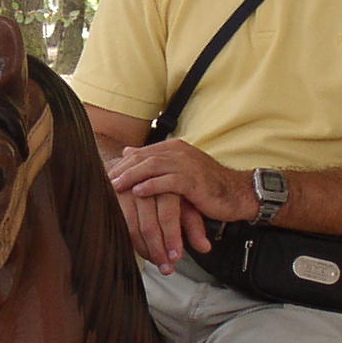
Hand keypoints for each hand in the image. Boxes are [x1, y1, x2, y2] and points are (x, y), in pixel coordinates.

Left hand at [108, 140, 253, 237]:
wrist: (237, 194)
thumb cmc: (207, 187)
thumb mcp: (178, 172)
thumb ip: (155, 163)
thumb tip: (126, 151)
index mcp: (174, 148)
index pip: (142, 153)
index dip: (122, 164)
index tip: (105, 176)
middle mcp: (179, 152)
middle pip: (143, 158)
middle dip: (122, 170)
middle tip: (104, 182)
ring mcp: (187, 164)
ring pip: (152, 167)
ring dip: (131, 177)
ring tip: (115, 187)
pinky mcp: (193, 180)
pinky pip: (168, 182)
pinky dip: (151, 186)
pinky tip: (138, 192)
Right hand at [111, 185, 200, 272]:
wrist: (139, 169)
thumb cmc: (164, 189)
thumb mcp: (183, 204)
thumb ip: (193, 225)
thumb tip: (205, 248)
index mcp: (166, 183)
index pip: (168, 215)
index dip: (172, 238)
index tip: (176, 258)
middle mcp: (144, 185)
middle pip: (149, 224)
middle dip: (158, 250)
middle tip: (166, 268)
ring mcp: (125, 191)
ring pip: (131, 227)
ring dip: (144, 249)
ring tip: (156, 262)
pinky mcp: (110, 198)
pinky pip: (118, 225)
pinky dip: (129, 241)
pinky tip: (140, 250)